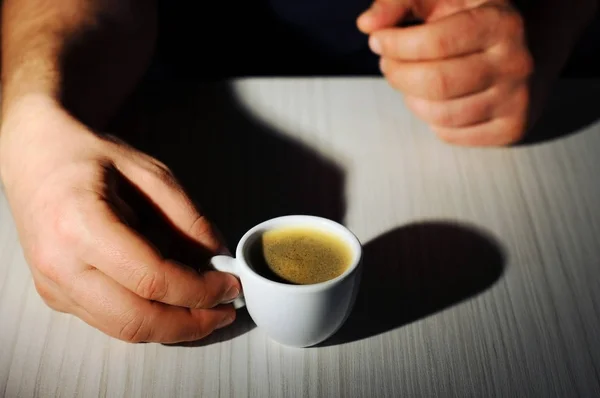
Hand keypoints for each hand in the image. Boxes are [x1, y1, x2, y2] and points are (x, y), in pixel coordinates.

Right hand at [0, 96, 240, 342]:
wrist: (35, 156)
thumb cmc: (88, 156)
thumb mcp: (149, 172)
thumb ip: (187, 217)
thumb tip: (218, 256)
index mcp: (81, 225)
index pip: (152, 279)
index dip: (200, 290)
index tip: (230, 284)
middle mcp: (60, 264)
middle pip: (137, 319)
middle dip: (191, 323)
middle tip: (226, 310)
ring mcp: (53, 285)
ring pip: (123, 329)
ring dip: (173, 328)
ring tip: (208, 313)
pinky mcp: (55, 294)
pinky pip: (109, 320)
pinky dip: (148, 318)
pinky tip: (174, 304)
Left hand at [358, 0, 533, 145]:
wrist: (534, 47)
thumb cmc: (473, 19)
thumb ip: (400, 1)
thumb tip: (366, 25)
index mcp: (501, 22)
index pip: (435, 43)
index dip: (395, 44)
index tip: (378, 40)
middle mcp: (516, 63)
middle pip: (435, 84)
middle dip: (397, 74)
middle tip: (387, 63)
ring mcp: (517, 100)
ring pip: (439, 115)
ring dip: (410, 98)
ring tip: (410, 78)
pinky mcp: (510, 129)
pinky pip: (449, 134)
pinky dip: (430, 119)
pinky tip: (435, 99)